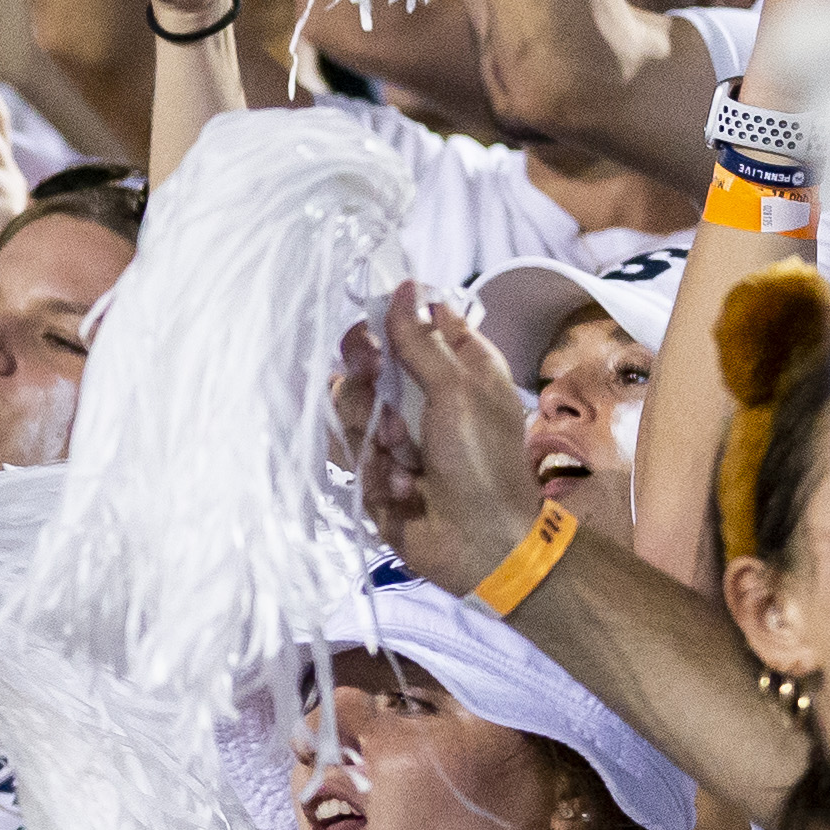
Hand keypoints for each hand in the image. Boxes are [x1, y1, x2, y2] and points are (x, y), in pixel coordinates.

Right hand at [341, 283, 545, 590]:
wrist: (478, 544)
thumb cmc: (483, 463)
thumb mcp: (458, 391)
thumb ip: (421, 339)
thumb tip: (402, 285)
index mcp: (458, 366)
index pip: (413, 320)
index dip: (389, 316)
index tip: (375, 321)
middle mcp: (422, 392)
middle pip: (367, 356)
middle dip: (366, 371)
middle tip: (373, 379)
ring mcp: (393, 430)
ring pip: (348, 402)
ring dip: (373, 429)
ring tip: (403, 457)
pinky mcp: (371, 465)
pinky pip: (346, 447)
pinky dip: (372, 466)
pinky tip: (399, 485)